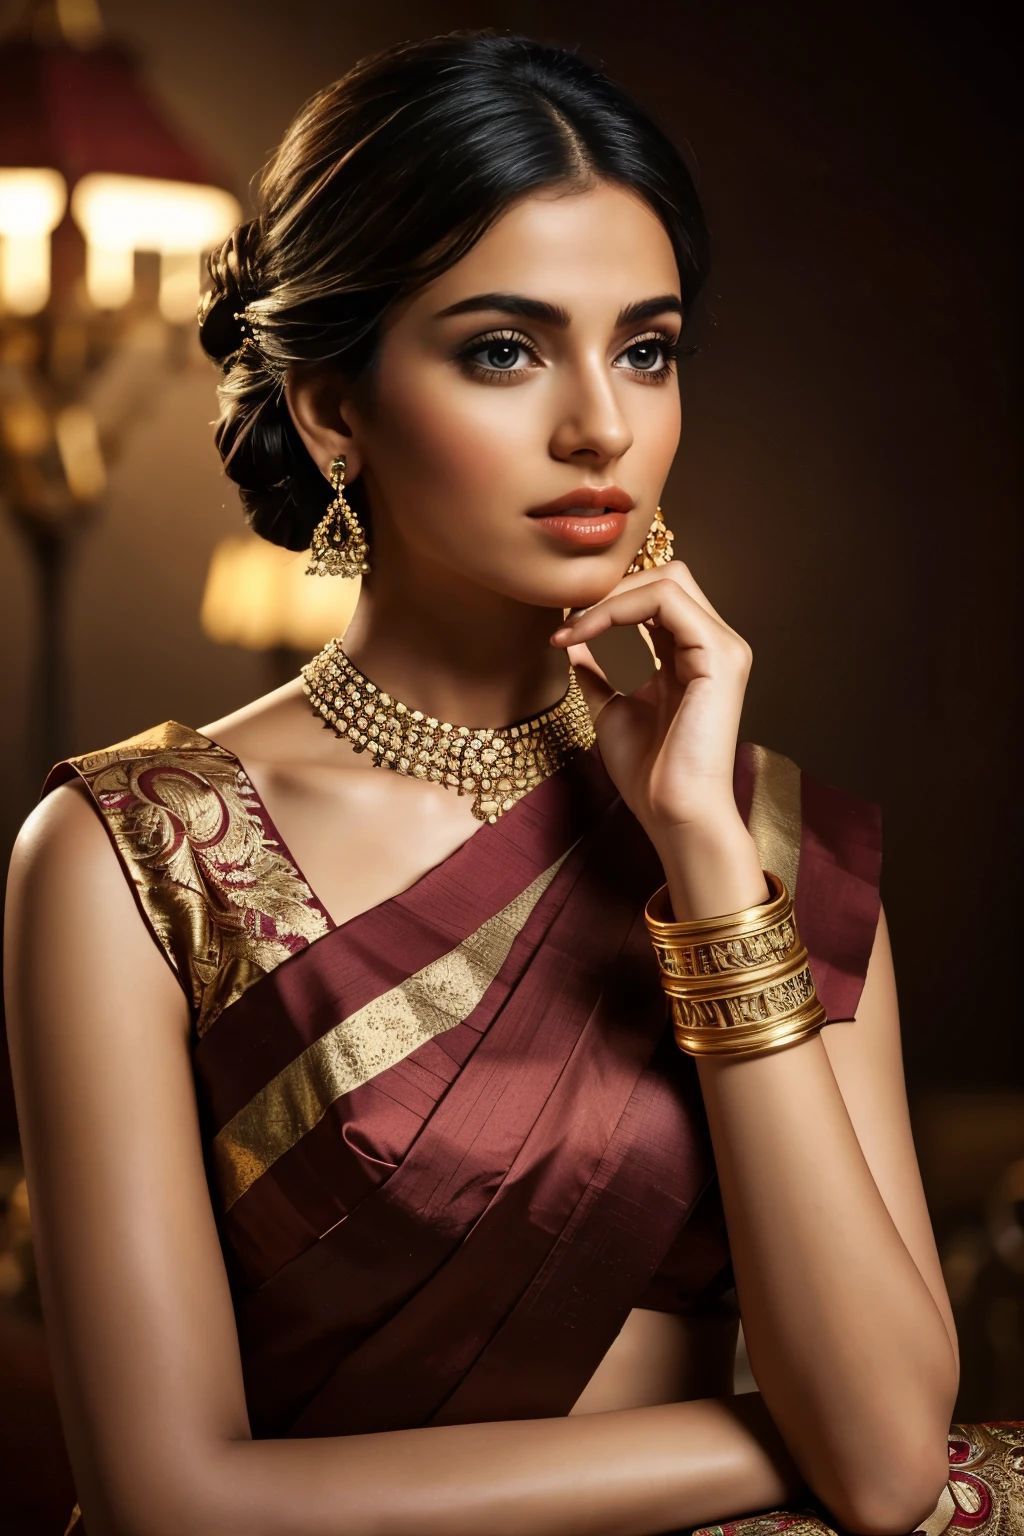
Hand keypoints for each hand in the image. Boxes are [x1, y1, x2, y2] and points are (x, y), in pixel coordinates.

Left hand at [551, 562, 764, 915]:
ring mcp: (722, 647)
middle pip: (666, 576)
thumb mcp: (611, 710)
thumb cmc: (650, 774)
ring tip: (573, 626)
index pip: (655, 597)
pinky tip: (587, 632)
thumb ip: (598, 673)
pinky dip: (619, 608)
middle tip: (567, 619)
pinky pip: (666, 600)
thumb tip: (571, 643)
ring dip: (610, 596)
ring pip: (667, 579)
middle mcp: (713, 644)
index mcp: (693, 655)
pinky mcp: (719, 655)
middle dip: (610, 589)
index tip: (560, 630)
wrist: (674, 813)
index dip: (606, 601)